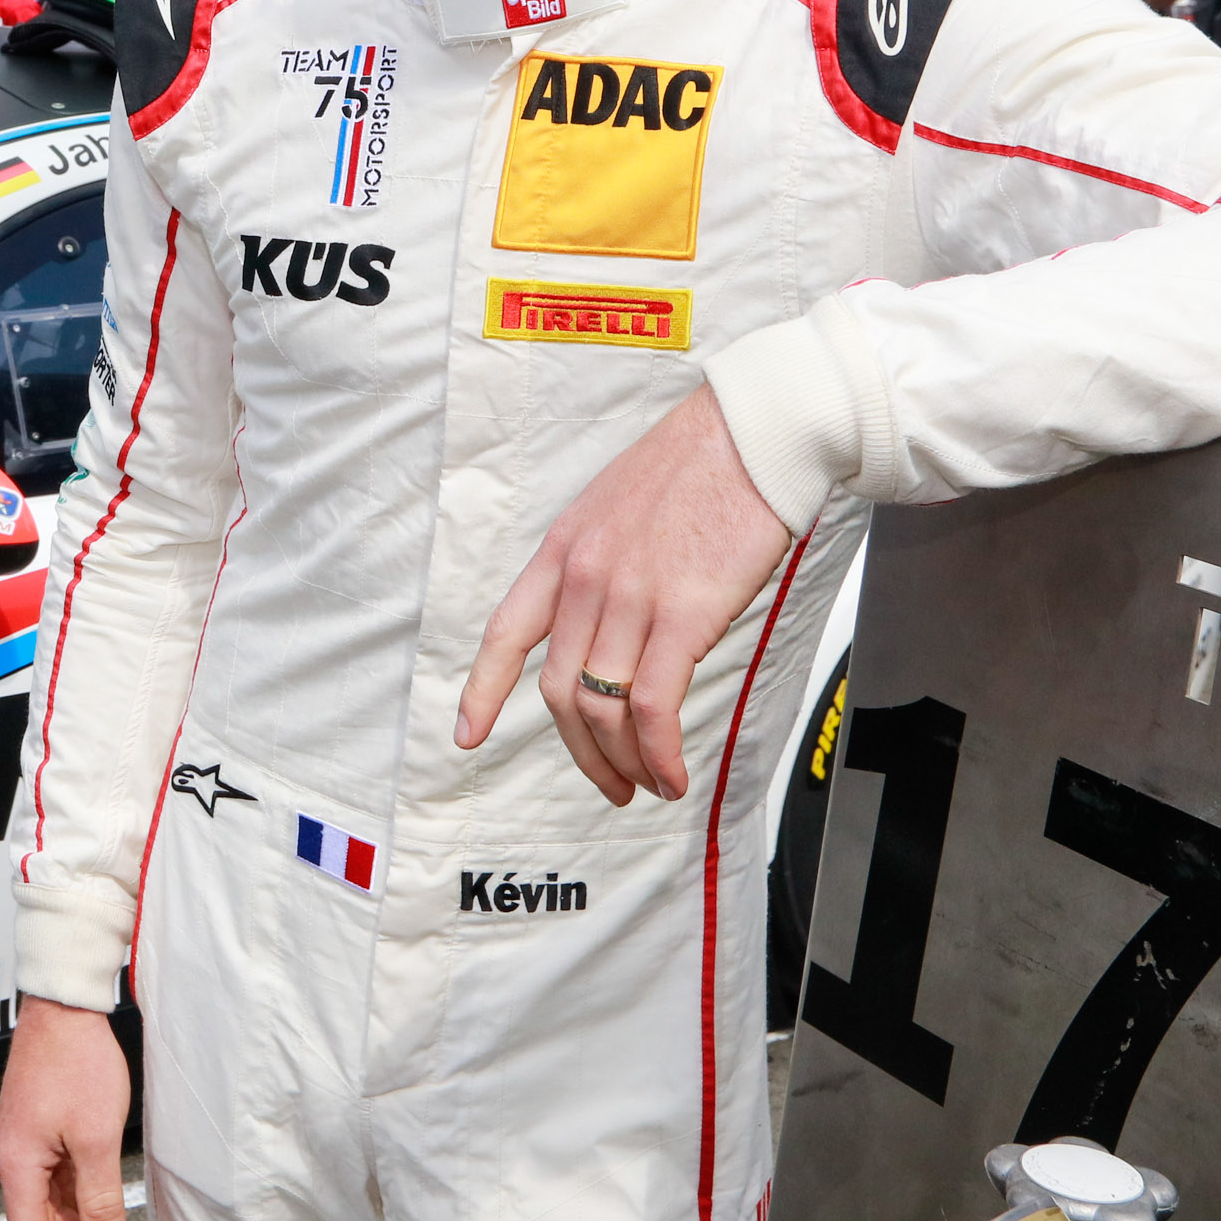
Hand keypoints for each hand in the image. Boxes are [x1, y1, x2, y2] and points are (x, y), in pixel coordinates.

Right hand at [0, 997, 129, 1220]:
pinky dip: (78, 1205)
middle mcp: (14, 1160)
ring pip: (49, 1207)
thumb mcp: (96, 1137)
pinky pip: (56, 1182)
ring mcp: (25, 1145)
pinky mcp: (39, 1131)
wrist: (63, 1009)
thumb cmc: (73, 1062)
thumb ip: (100, 1196)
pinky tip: (101, 1214)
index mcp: (18, 1165)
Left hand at [453, 385, 796, 805]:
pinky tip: (673, 774)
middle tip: (609, 783)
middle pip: (558, 690)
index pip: (505, 632)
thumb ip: (602, 564)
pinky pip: (653, 706)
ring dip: (624, 762)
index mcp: (563, 550)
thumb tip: (609, 621)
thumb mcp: (619, 506)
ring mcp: (629, 597)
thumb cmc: (702, 465)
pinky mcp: (683, 615)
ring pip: (602, 707)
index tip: (466, 735)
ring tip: (649, 785)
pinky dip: (658, 753)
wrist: (755, 434)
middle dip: (581, 752)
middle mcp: (584, 577)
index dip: (481, 690)